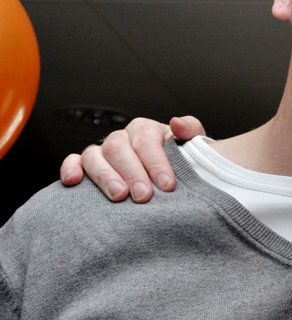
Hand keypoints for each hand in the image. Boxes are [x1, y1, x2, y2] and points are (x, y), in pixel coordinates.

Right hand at [60, 116, 205, 201]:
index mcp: (146, 130)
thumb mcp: (192, 146)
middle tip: (144, 196)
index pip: (147, 139)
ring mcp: (102, 152)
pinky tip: (74, 181)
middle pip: (119, 148)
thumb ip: (190, 131)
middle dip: (132, 173)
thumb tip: (177, 123)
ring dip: (105, 176)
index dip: (156, 162)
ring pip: (94, 155)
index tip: (167, 185)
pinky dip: (70, 168)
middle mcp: (121, 138)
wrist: (167, 180)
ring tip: (119, 196)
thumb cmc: (180, 162)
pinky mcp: (85, 166)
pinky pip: (72, 162)